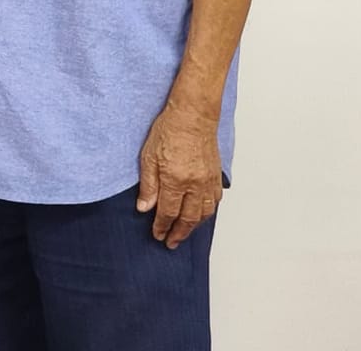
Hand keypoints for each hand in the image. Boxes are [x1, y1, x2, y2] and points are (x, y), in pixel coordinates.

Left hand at [137, 101, 222, 247]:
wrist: (193, 116)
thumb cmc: (168, 131)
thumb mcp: (148, 157)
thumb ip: (148, 185)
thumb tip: (145, 208)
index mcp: (176, 181)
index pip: (168, 213)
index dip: (162, 227)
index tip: (157, 235)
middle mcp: (195, 185)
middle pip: (188, 218)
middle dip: (178, 233)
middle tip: (171, 242)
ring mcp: (208, 181)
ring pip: (204, 213)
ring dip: (194, 226)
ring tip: (184, 233)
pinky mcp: (215, 176)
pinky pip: (215, 201)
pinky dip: (208, 212)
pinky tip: (201, 215)